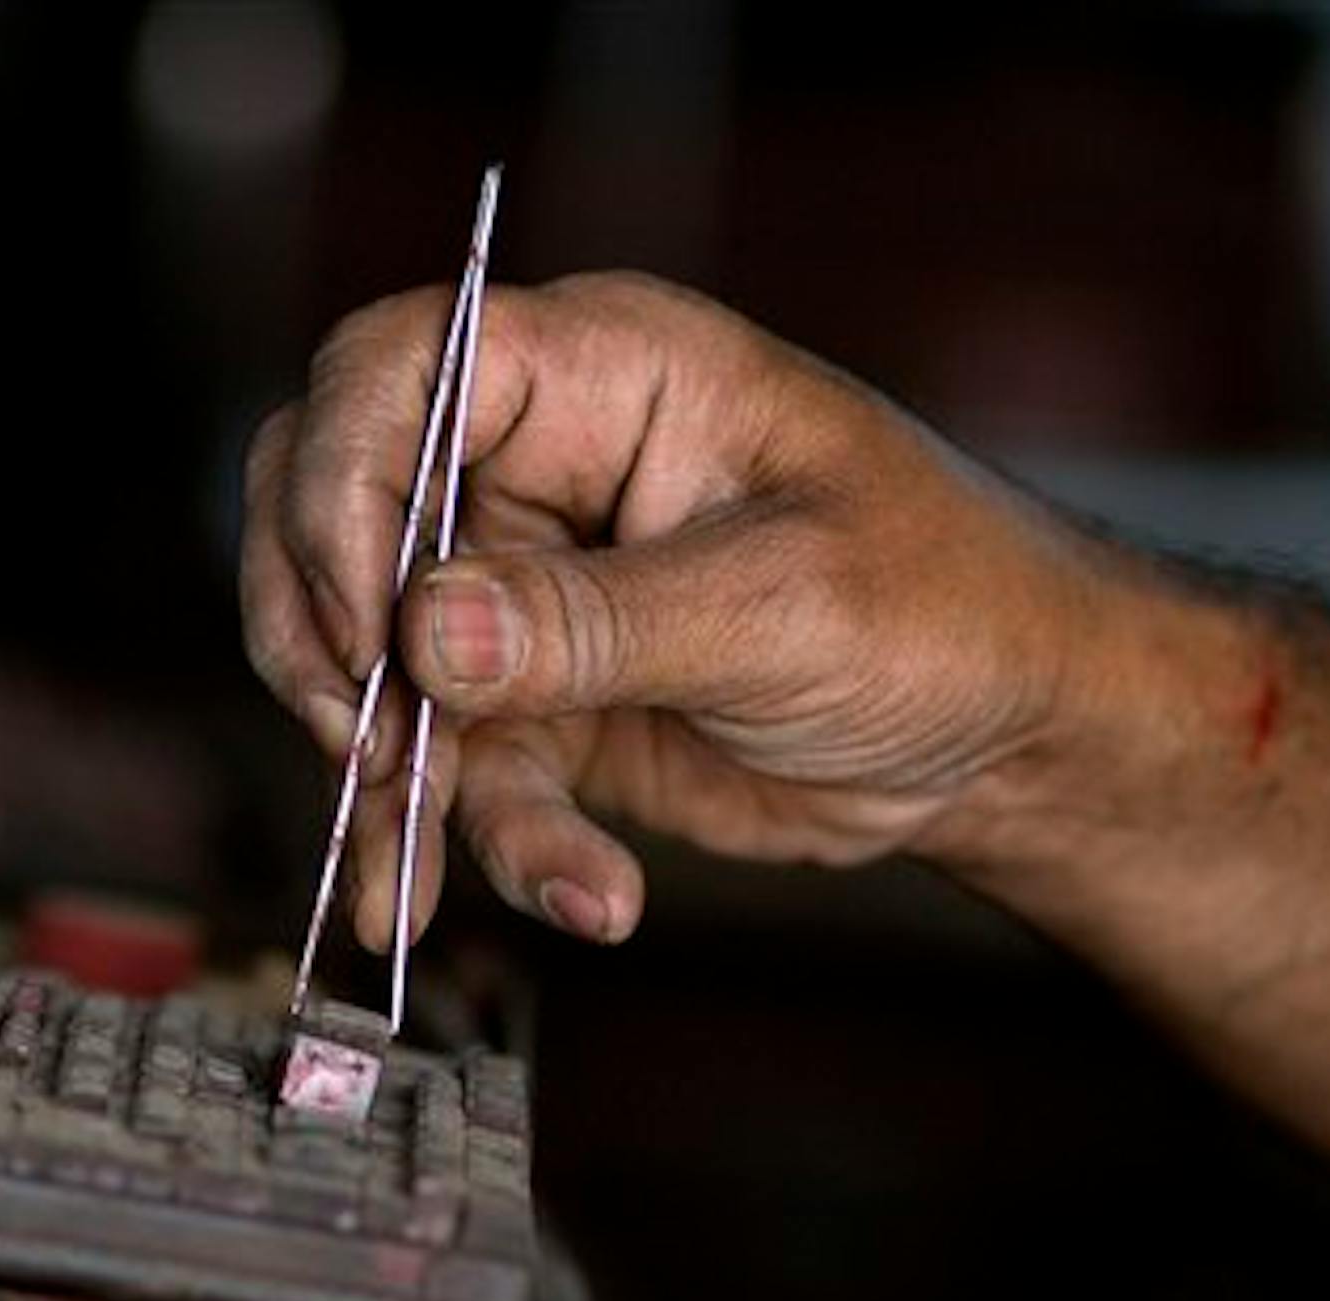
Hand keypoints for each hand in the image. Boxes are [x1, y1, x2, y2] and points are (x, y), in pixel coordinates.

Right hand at [243, 272, 1089, 948]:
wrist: (1005, 735)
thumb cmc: (945, 606)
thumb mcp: (785, 603)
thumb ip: (599, 619)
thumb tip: (425, 633)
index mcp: (604, 375)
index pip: (396, 371)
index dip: (344, 485)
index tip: (372, 629)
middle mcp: (542, 469)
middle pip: (336, 511)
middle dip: (324, 639)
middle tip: (364, 751)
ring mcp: (532, 591)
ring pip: (378, 668)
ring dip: (389, 783)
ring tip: (418, 885)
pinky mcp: (546, 705)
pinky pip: (465, 772)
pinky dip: (490, 847)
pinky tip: (585, 900)